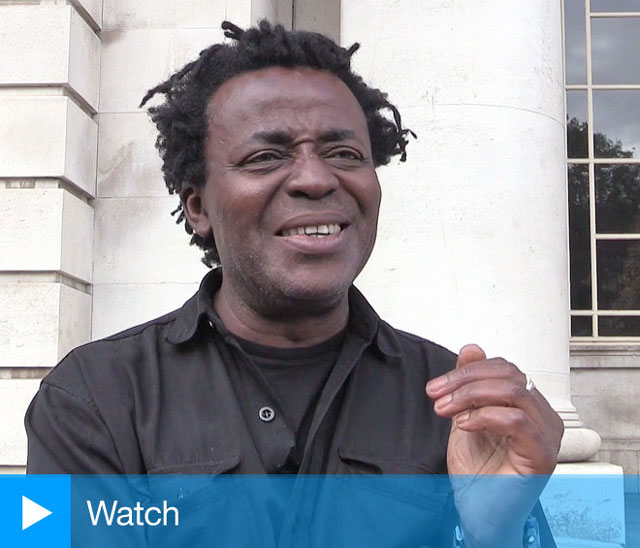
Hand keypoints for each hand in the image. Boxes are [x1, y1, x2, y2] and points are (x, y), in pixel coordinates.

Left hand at [426, 344, 563, 545]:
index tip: (437, 386)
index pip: (504, 368)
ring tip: (445, 410)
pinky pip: (517, 421)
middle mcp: (544, 417)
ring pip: (514, 391)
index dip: (468, 370)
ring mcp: (547, 436)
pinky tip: (464, 425)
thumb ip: (470, 384)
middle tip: (436, 394)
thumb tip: (472, 348)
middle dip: (464, 380)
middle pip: (509, 374)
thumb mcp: (465, 416)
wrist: (479, 512)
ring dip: (470, 396)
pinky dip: (485, 416)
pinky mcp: (542, 456)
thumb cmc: (478, 471)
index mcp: (528, 405)